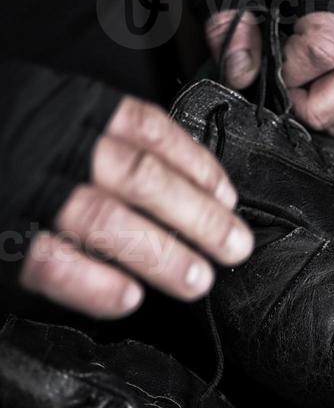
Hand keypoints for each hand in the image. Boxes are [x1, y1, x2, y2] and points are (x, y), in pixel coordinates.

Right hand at [20, 96, 253, 318]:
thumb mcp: (47, 114)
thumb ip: (94, 136)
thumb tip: (168, 178)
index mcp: (68, 108)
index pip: (146, 130)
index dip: (194, 165)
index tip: (227, 196)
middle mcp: (52, 143)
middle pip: (141, 178)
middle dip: (196, 216)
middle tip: (234, 246)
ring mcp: (25, 188)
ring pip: (105, 220)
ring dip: (159, 253)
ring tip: (197, 280)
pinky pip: (48, 260)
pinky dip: (90, 282)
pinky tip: (126, 298)